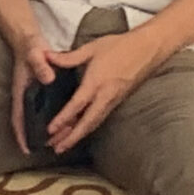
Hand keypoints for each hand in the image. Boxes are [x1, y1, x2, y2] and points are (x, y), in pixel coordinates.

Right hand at [6, 27, 56, 153]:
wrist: (29, 39)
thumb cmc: (30, 46)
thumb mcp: (34, 53)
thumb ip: (40, 64)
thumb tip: (48, 79)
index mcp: (21, 90)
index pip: (18, 116)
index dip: (21, 134)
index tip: (26, 149)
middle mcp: (26, 96)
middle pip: (28, 121)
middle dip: (36, 137)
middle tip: (50, 149)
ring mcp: (34, 95)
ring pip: (38, 117)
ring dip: (46, 130)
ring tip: (59, 143)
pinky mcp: (42, 91)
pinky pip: (46, 109)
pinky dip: (54, 119)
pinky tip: (65, 124)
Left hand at [39, 23, 165, 153]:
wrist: (148, 49)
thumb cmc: (119, 46)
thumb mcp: (91, 48)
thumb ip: (67, 57)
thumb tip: (45, 56)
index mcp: (96, 83)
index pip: (77, 106)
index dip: (63, 119)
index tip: (50, 130)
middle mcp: (106, 96)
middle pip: (87, 123)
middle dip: (71, 138)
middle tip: (56, 148)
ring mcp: (113, 100)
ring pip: (94, 123)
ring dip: (79, 136)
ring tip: (63, 146)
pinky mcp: (118, 101)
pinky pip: (101, 118)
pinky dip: (88, 127)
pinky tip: (80, 132)